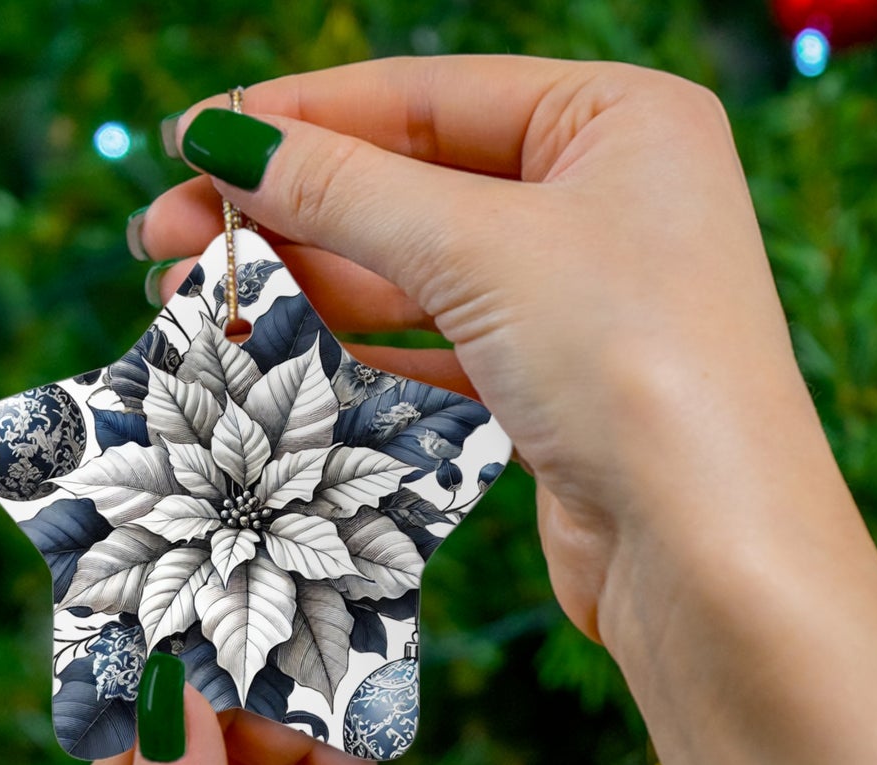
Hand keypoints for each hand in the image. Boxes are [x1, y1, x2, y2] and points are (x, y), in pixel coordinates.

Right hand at [138, 58, 876, 764]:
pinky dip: (359, 344)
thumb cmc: (633, 366)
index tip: (188, 142)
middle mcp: (607, 199)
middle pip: (413, 184)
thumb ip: (344, 190)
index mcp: (618, 120)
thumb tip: (223, 138)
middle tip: (164, 239)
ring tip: (193, 298)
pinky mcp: (557, 388)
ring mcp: (583, 299)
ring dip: (307, 282)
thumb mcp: (479, 250)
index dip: (299, 118)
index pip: (426, 96)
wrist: (711, 556)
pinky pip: (438, 345)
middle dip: (286, 210)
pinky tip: (278, 345)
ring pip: (417, 272)